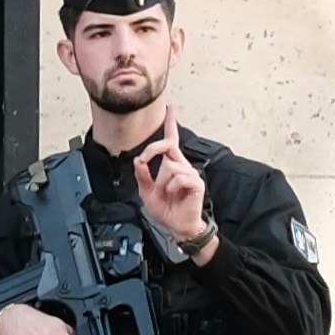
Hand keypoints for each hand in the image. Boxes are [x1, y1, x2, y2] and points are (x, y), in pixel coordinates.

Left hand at [135, 131, 215, 259]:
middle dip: (152, 150)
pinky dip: (172, 187)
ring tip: (167, 194)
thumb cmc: (167, 210)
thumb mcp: (147, 192)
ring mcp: (190, 173)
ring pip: (169, 165)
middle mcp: (182, 166)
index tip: (170, 108)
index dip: (170, 123)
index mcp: (171, 165)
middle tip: (145, 160)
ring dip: (162, 183)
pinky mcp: (196, 183)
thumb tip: (138, 160)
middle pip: (168, 145)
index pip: (171, 140)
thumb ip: (142, 176)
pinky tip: (175, 194)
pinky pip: (179, 177)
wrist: (177, 227)